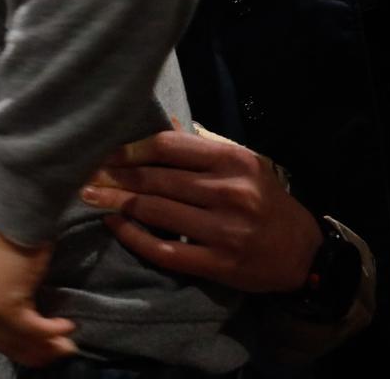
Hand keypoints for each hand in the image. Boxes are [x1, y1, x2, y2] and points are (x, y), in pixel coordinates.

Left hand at [0, 213, 75, 366]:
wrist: (8, 210)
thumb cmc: (6, 224)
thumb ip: (1, 279)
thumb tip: (16, 291)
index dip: (16, 341)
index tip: (39, 345)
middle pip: (4, 340)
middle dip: (34, 350)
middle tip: (58, 350)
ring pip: (19, 339)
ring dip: (47, 345)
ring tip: (67, 344)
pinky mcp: (7, 307)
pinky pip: (34, 329)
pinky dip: (53, 330)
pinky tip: (68, 326)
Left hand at [80, 129, 322, 292]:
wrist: (305, 254)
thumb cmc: (265, 202)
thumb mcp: (245, 166)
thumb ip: (203, 148)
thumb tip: (165, 125)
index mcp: (233, 161)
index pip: (168, 146)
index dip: (130, 149)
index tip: (104, 152)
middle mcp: (229, 192)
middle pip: (155, 179)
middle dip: (114, 176)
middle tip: (84, 175)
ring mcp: (223, 230)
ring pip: (154, 211)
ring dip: (116, 203)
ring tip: (90, 196)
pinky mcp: (217, 263)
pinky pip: (163, 249)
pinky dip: (133, 236)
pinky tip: (115, 225)